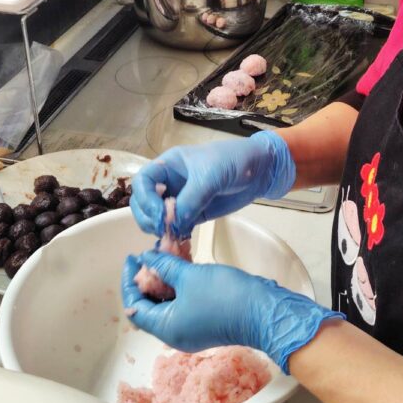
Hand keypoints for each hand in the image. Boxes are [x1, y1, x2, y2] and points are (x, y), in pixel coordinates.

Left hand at [121, 250, 342, 373]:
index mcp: (166, 328)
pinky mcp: (206, 320)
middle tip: (147, 255)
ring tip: (164, 254)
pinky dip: (179, 284)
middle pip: (150, 306)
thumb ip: (164, 266)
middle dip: (146, 279)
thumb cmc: (224, 296)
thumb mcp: (189, 276)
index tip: (132, 258)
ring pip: (168, 303)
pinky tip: (181, 263)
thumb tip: (147, 258)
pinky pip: (184, 302)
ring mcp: (192, 328)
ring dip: (164, 279)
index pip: (135, 307)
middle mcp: (176, 333)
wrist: (264, 311)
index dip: (130, 281)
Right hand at [130, 132, 295, 236]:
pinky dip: (173, 235)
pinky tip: (178, 241)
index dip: (144, 198)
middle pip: (144, 201)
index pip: (143, 181)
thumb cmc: (233, 161)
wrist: (259, 170)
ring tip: (170, 236)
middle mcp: (170, 182)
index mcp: (169, 165)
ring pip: (157, 216)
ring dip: (158, 228)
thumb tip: (173, 223)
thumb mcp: (210, 176)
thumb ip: (190, 199)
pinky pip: (176, 226)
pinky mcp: (193, 214)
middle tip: (162, 229)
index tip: (158, 213)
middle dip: (147, 216)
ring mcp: (180, 199)